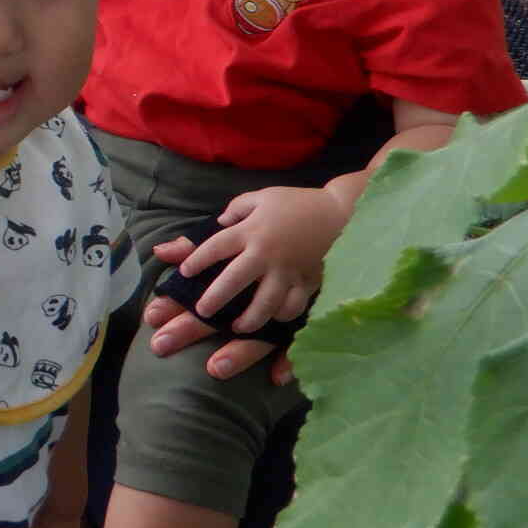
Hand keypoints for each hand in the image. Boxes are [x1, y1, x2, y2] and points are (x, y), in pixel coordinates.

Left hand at [144, 186, 346, 378]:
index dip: (197, 259)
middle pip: (235, 278)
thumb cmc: (295, 204)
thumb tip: (217, 221)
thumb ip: (234, 211)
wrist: (342, 212)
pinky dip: (284, 317)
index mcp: (251, 231)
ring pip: (266, 301)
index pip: (217, 246)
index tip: (184, 272)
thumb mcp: (261, 199)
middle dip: (215, 297)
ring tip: (238, 327)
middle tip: (202, 311)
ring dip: (250, 318)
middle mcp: (267, 253)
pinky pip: (295, 307)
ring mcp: (289, 270)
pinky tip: (274, 323)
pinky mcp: (309, 282)